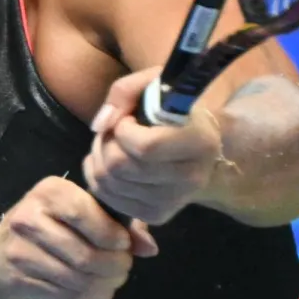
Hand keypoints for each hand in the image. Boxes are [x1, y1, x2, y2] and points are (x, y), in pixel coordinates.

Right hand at [0, 175, 158, 298]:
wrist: (0, 253)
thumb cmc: (51, 225)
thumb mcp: (81, 211)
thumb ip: (118, 224)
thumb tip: (149, 248)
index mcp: (50, 191)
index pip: (84, 214)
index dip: (111, 235)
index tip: (124, 244)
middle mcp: (29, 217)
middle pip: (84, 254)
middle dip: (114, 266)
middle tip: (124, 267)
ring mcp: (20, 250)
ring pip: (76, 279)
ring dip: (104, 284)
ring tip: (113, 279)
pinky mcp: (18, 278)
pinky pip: (64, 295)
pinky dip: (88, 297)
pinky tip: (96, 290)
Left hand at [83, 67, 225, 225]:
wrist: (195, 145)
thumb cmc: (173, 109)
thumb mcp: (154, 83)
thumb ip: (124, 92)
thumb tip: (100, 125)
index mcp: (200, 142)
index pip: (146, 147)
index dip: (123, 130)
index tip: (127, 119)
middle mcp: (193, 177)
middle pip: (121, 166)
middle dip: (106, 143)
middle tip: (114, 131)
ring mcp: (175, 201)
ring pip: (111, 183)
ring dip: (98, 158)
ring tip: (112, 145)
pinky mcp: (157, 215)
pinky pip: (110, 200)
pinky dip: (98, 179)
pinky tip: (110, 163)